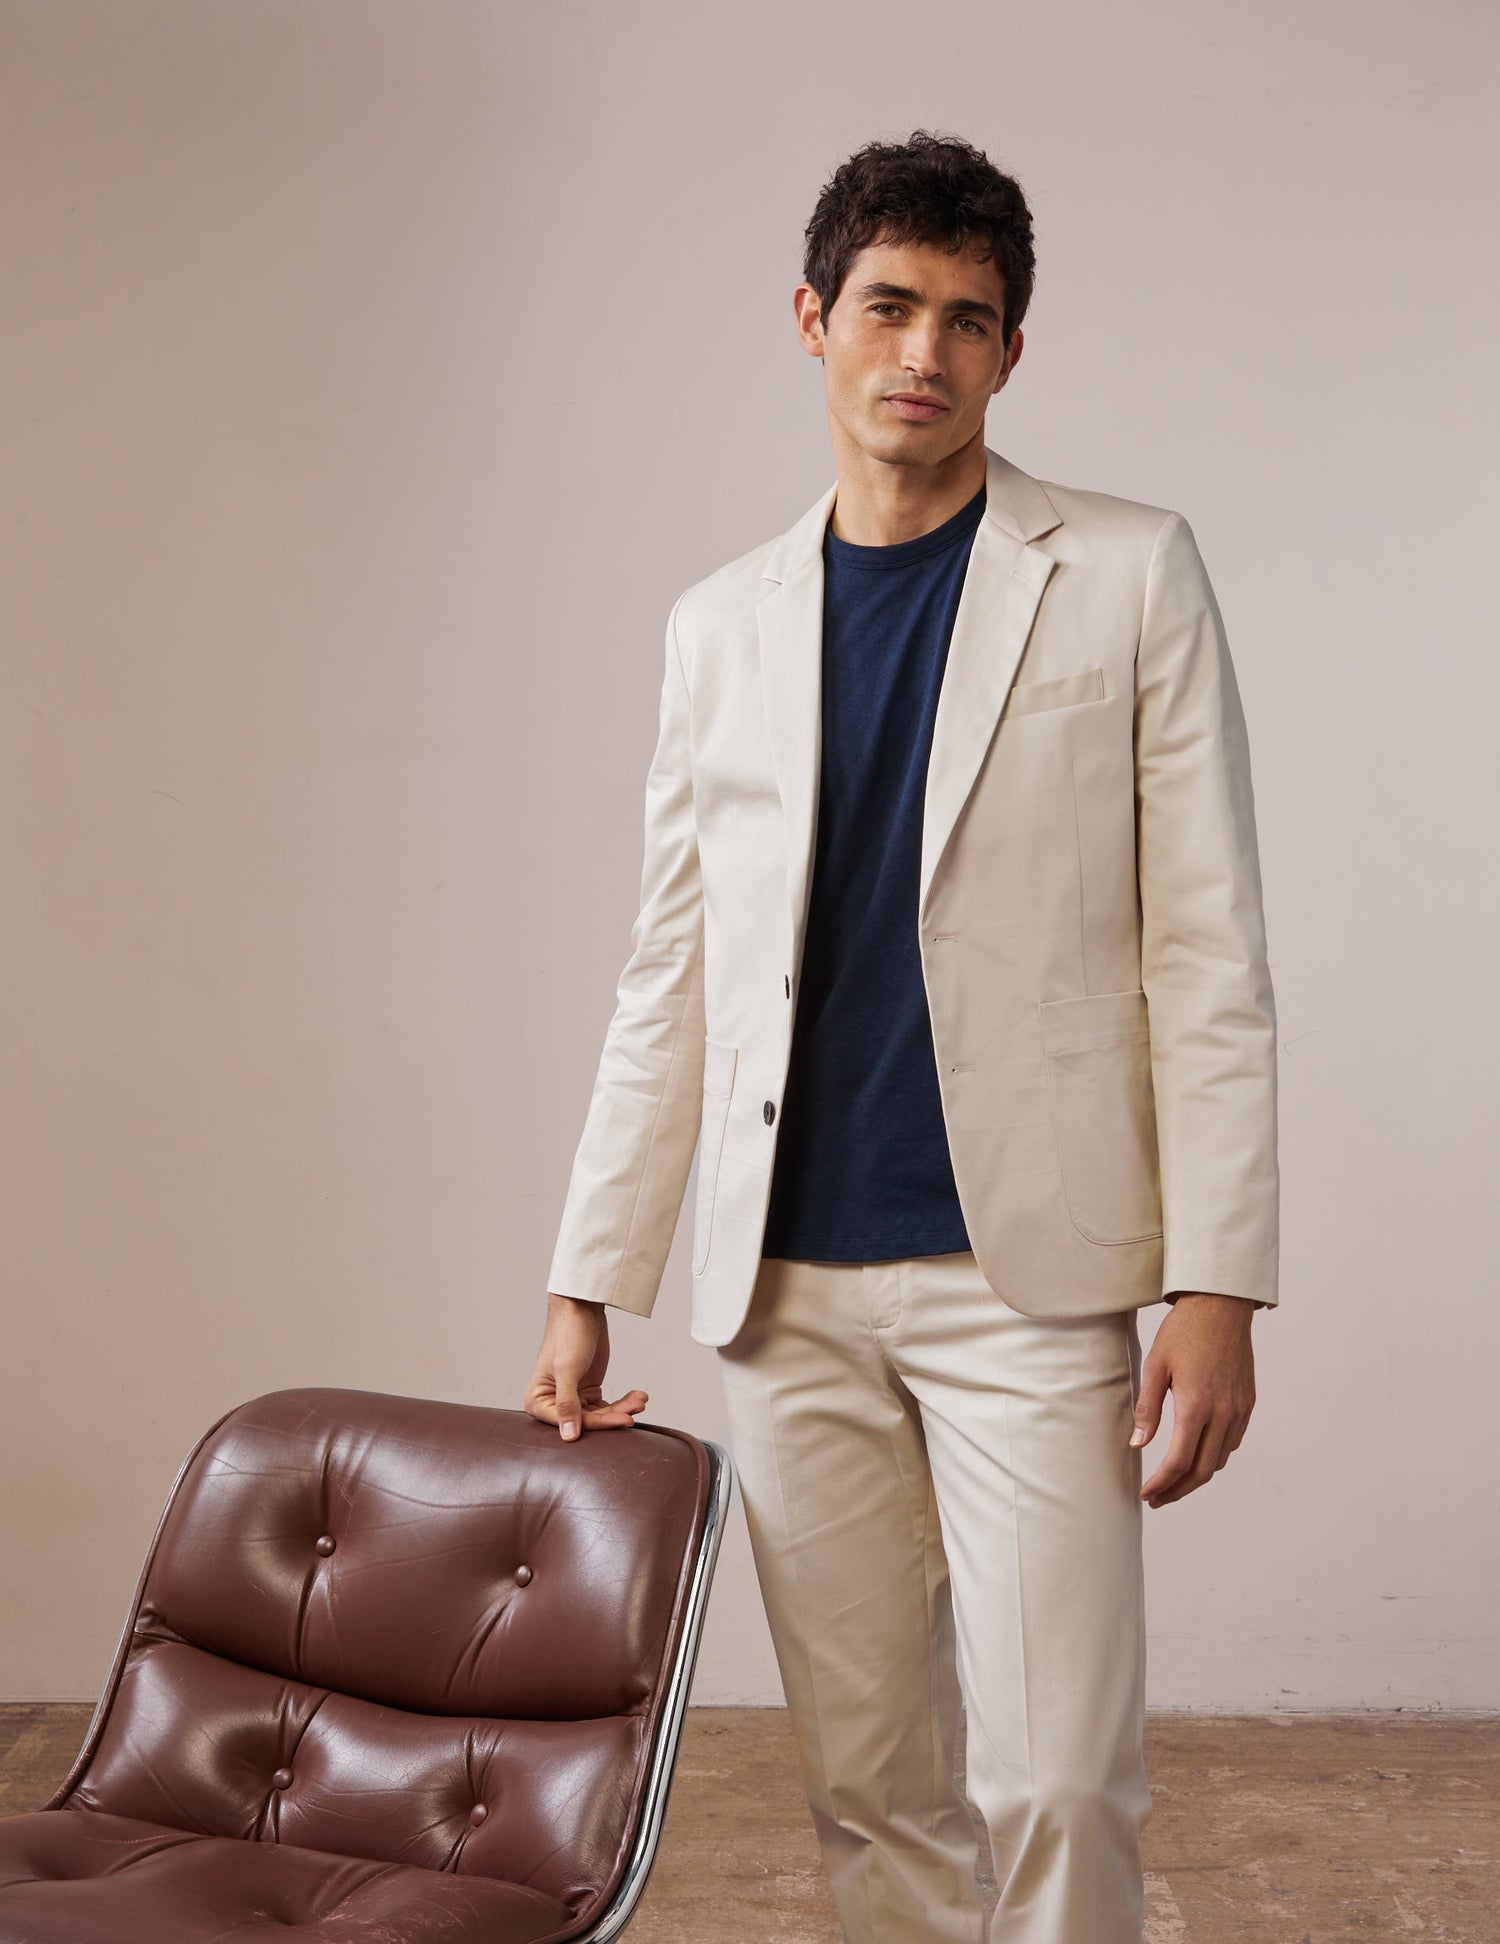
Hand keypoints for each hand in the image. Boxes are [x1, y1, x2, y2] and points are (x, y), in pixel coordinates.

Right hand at [524, 1293, 649, 1440]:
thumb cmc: (567, 1335)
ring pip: (600, 1415)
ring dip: (622, 1408)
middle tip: (637, 1407)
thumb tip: (568, 1436)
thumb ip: (567, 1404)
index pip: (571, 1422)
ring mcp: (572, 1399)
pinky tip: (637, 1397)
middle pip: (588, 1421)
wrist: (581, 1311)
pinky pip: (606, 1407)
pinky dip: (623, 1403)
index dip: (599, 1422)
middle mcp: (552, 1404)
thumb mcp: (567, 1370)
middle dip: (615, 1414)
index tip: (624, 1420)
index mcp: (537, 1401)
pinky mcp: (587, 1392)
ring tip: (640, 1399)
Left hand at [1130, 1292, 1256, 1506]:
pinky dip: (1214, 1456)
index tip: (1147, 1494)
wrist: (1221, 1307)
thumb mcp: (1155, 1366)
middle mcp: (1223, 1414)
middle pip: (1202, 1471)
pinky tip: (1197, 1453)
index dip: (1161, 1484)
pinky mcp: (1248, 1404)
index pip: (1178, 1462)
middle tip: (1158, 1499)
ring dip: (1196, 1476)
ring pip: (1219, 1460)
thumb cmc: (1183, 1332)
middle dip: (1178, 1490)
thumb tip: (1138, 1445)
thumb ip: (1148, 1409)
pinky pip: (1232, 1442)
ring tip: (1174, 1480)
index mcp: (1196, 1406)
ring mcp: (1239, 1410)